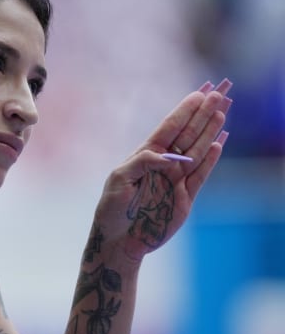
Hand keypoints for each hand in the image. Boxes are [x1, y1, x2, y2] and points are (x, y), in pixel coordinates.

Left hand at [93, 80, 231, 261]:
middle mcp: (162, 164)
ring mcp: (175, 179)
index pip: (168, 129)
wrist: (119, 240)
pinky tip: (219, 141)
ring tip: (221, 111)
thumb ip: (141, 164)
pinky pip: (202, 174)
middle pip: (186, 134)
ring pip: (197, 150)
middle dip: (201, 114)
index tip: (197, 94)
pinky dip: (211, 158)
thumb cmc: (112, 209)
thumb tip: (166, 156)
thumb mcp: (119, 181)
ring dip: (209, 131)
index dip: (183, 111)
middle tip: (218, 93)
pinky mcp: (185, 197)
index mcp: (144, 156)